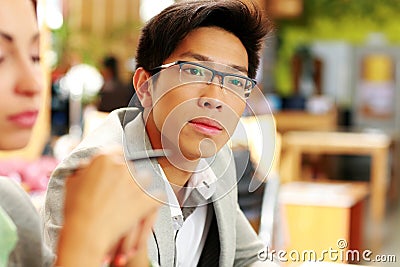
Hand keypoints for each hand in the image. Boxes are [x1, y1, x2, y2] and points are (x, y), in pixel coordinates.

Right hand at [56, 149, 162, 266]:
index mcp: (104, 158)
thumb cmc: (75, 209)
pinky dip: (155, 200)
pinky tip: (148, 204)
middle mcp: (122, 167)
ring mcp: (136, 183)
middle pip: (131, 166)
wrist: (85, 233)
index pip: (116, 151)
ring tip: (131, 199)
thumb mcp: (72, 183)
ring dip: (141, 186)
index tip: (114, 170)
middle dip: (126, 176)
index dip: (115, 161)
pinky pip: (159, 195)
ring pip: (146, 178)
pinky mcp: (146, 199)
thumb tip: (86, 165)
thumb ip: (83, 169)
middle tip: (118, 190)